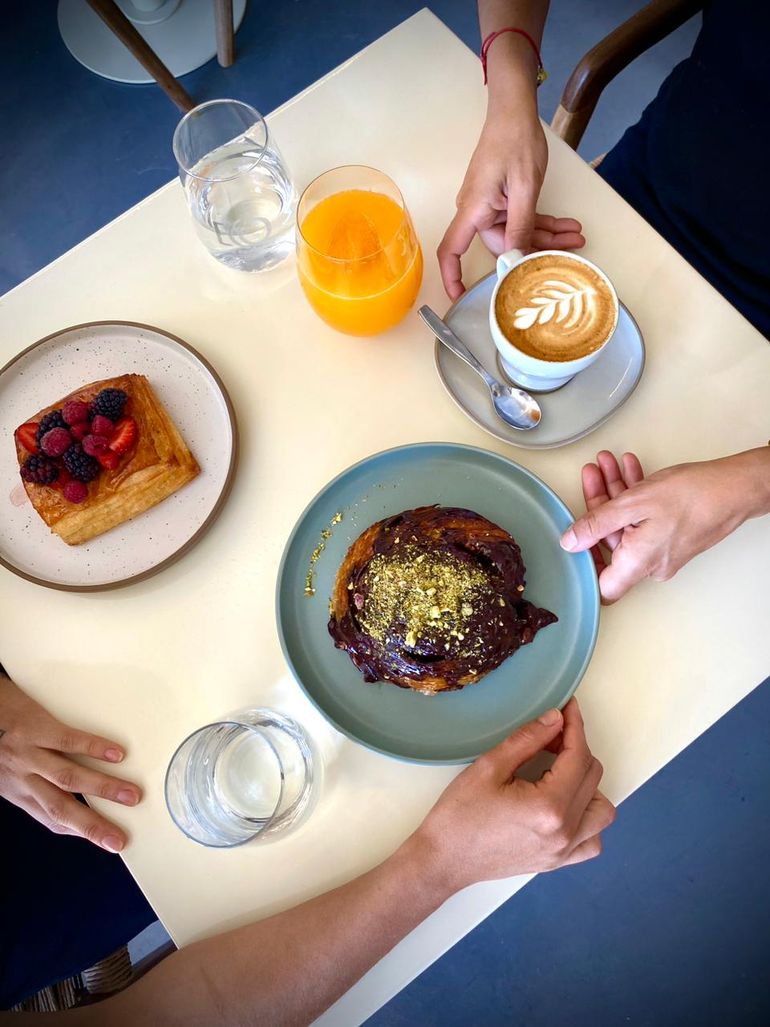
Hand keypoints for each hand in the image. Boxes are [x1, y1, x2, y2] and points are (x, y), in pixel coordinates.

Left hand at [0, 672, 140, 851]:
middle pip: (60, 807)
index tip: (105, 841)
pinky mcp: (35, 727)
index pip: (51, 818)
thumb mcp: (5, 767)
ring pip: (69, 777)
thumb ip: (31, 779)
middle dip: (93, 826)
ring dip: (103, 789)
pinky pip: (68, 741)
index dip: (80, 831)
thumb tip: (68, 786)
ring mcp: (29, 753)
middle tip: (118, 838)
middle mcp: (23, 776)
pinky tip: (116, 754)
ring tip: (130, 795)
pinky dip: (94, 748)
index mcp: (16, 790)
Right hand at [414, 698, 613, 890]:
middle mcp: (565, 831)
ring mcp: (564, 851)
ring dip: (588, 784)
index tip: (567, 708)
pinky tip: (565, 806)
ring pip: (601, 809)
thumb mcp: (489, 767)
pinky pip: (592, 840)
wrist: (444, 859)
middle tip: (549, 736)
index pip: (577, 756)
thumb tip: (556, 718)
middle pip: (591, 776)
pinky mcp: (557, 861)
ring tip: (559, 772)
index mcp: (549, 806)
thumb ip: (527, 739)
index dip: (575, 726)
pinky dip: (587, 819)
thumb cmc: (460, 815)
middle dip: (574, 748)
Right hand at [438, 111, 584, 298]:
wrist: (515, 110)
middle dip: (535, 249)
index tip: (462, 298)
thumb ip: (520, 226)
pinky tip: (567, 226)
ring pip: (518, 232)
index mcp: (473, 210)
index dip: (453, 277)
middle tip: (568, 250)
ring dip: (546, 235)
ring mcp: (489, 205)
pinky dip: (543, 222)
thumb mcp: (524, 188)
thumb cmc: (514, 140)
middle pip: (502, 245)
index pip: (452, 250)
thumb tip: (515, 260)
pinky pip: (521, 218)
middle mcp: (477, 210)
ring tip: (575, 237)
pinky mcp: (502, 198)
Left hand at [560, 449, 765, 601]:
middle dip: (599, 502)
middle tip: (593, 473)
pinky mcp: (672, 535)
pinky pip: (644, 519)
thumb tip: (570, 542)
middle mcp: (651, 564)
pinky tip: (629, 470)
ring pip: (627, 523)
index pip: (602, 584)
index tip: (575, 534)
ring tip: (607, 464)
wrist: (736, 488)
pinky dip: (634, 496)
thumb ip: (596, 524)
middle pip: (611, 540)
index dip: (584, 562)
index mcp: (639, 564)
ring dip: (615, 492)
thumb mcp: (633, 504)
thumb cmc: (694, 496)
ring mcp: (662, 550)